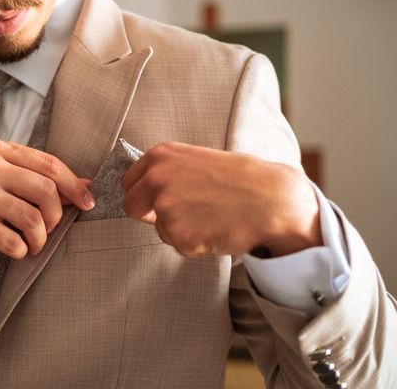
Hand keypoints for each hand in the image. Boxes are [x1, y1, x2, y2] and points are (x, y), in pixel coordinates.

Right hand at [0, 138, 93, 298]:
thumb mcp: (3, 180)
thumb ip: (40, 179)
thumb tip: (87, 186)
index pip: (50, 164)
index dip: (74, 185)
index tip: (88, 202)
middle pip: (46, 191)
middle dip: (57, 216)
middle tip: (50, 229)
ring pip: (33, 218)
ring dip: (40, 238)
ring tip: (33, 243)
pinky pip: (14, 241)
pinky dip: (21, 250)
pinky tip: (15, 249)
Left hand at [122, 142, 321, 257]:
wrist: (272, 200)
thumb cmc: (241, 180)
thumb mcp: (198, 160)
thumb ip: (169, 172)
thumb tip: (149, 191)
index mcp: (161, 155)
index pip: (129, 181)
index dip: (141, 195)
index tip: (151, 202)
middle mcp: (156, 178)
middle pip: (131, 206)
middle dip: (149, 215)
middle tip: (178, 216)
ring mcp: (165, 206)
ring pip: (159, 229)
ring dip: (179, 230)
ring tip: (210, 217)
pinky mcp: (177, 234)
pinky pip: (178, 245)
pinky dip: (194, 244)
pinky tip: (215, 230)